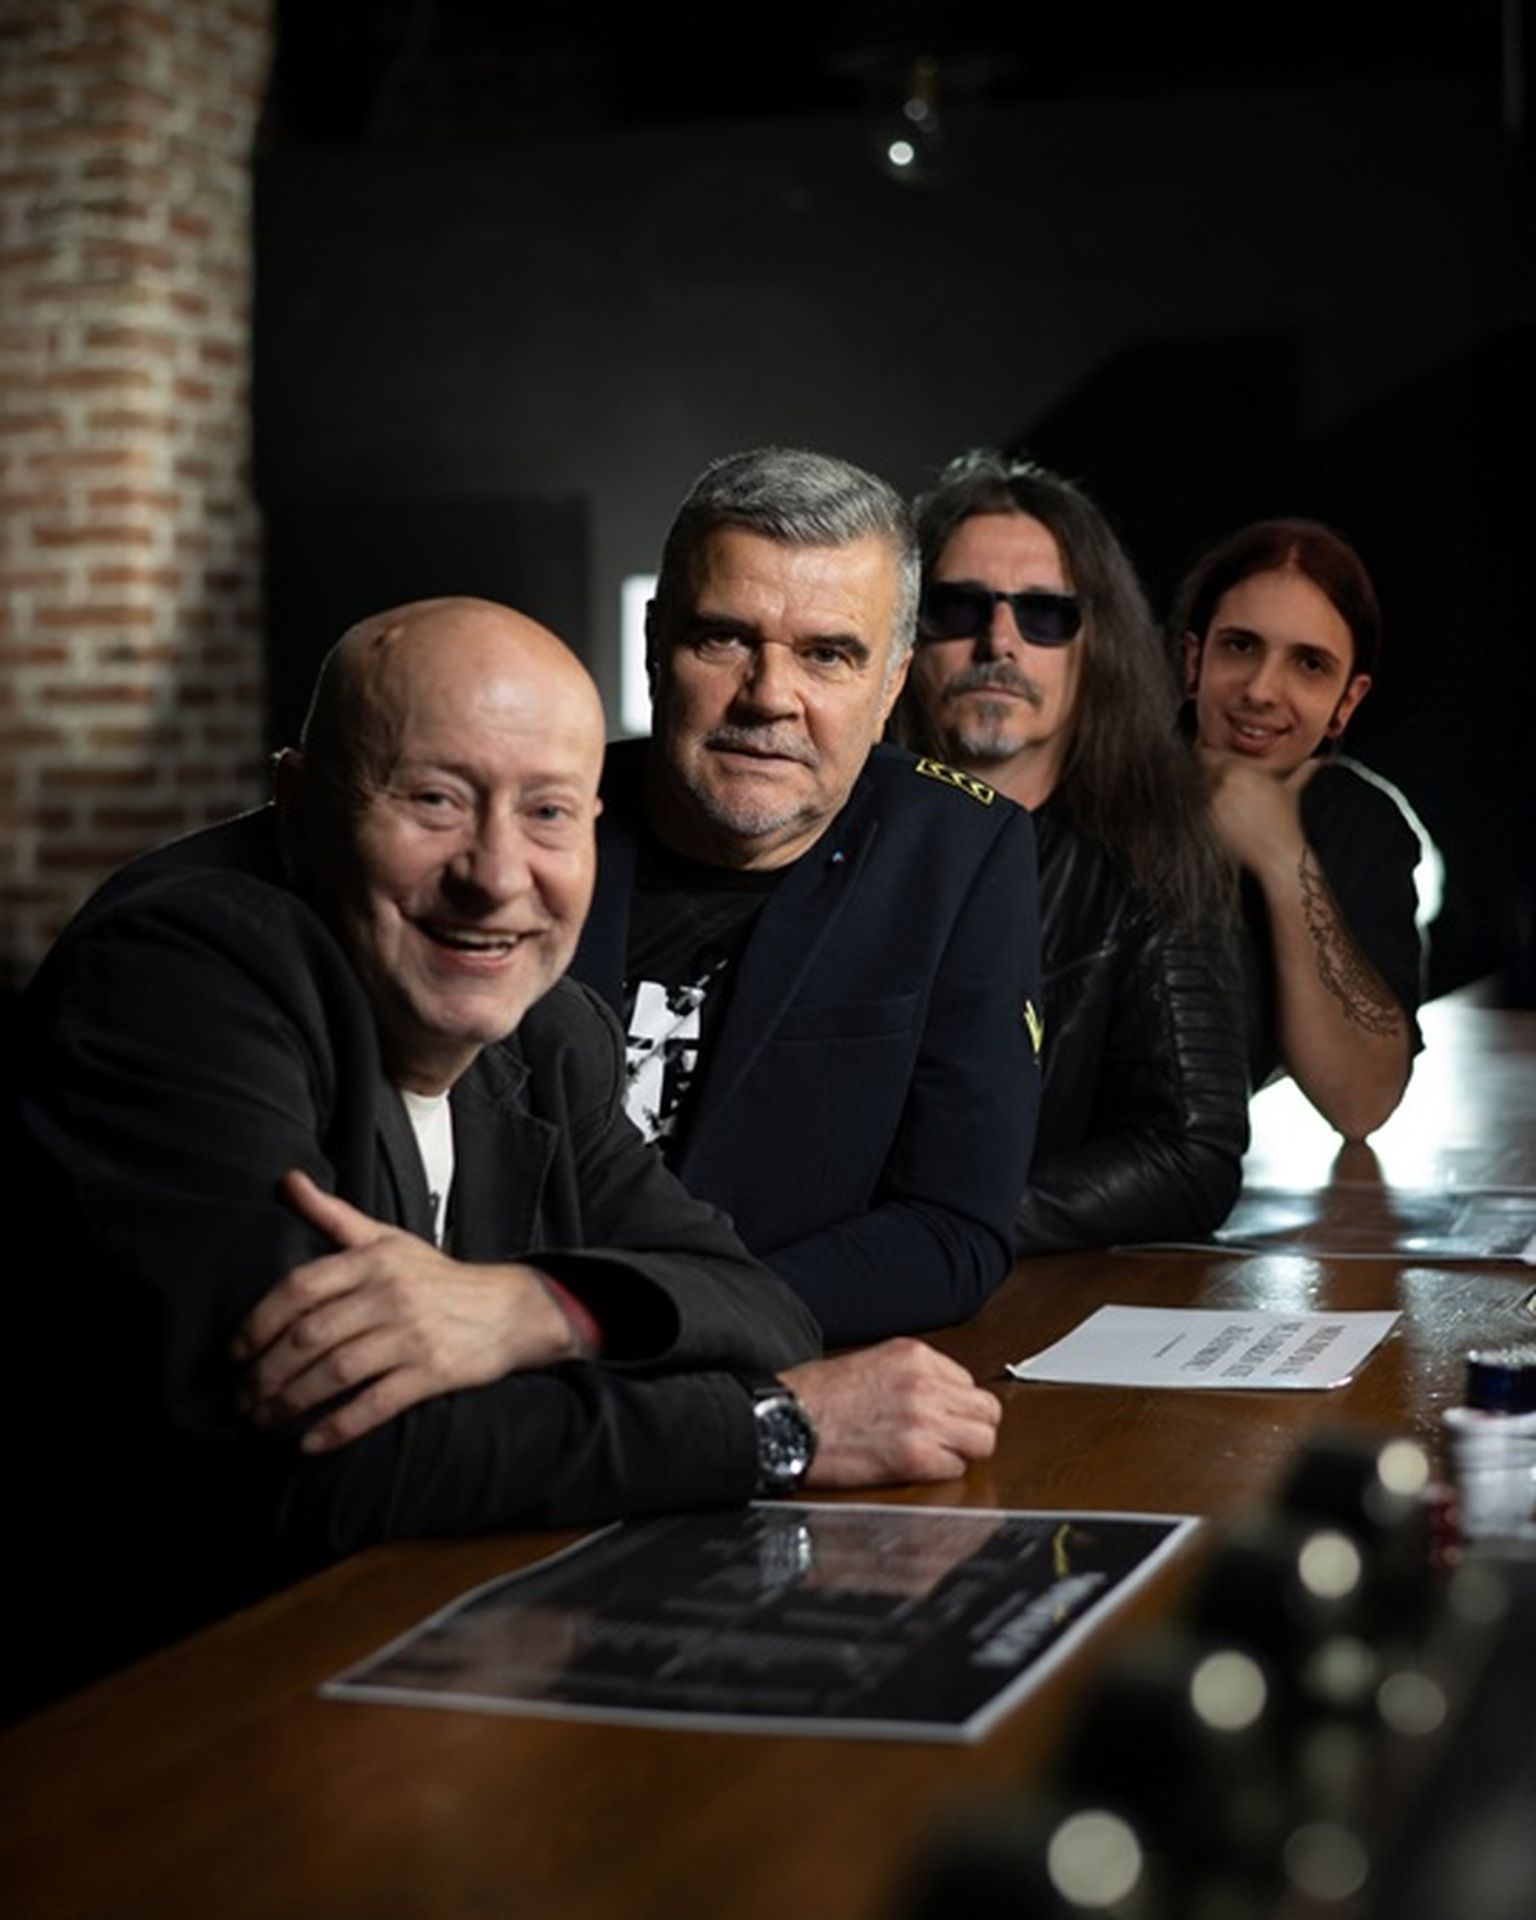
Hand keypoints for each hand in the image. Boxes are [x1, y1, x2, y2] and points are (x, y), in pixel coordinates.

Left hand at [235, 1170, 579, 1451]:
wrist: (510, 1309)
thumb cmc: (439, 1278)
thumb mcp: (387, 1239)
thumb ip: (333, 1215)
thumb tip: (287, 1181)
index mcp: (373, 1260)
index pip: (301, 1287)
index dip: (259, 1322)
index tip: (234, 1352)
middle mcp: (390, 1294)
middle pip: (310, 1335)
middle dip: (265, 1373)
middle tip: (240, 1398)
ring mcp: (412, 1334)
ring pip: (336, 1372)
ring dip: (290, 1402)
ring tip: (265, 1420)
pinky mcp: (432, 1372)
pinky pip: (375, 1404)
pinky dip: (338, 1427)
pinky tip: (310, 1443)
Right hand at [782, 1338, 1000, 1486]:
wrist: (785, 1422)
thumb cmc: (813, 1396)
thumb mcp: (868, 1363)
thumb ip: (910, 1376)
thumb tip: (937, 1397)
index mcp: (914, 1356)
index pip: (968, 1382)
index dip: (956, 1405)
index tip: (941, 1417)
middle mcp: (925, 1383)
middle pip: (987, 1411)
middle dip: (971, 1428)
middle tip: (948, 1440)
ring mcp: (924, 1419)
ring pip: (982, 1441)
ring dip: (962, 1452)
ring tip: (934, 1456)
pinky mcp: (915, 1455)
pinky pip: (956, 1468)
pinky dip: (940, 1472)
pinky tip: (913, 1467)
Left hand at [1199, 747, 1315, 878]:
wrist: (1277, 855)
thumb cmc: (1284, 823)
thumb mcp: (1290, 789)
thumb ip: (1301, 769)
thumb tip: (1315, 761)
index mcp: (1237, 770)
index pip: (1207, 751)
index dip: (1209, 752)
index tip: (1210, 754)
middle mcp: (1219, 785)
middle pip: (1198, 768)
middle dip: (1206, 770)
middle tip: (1218, 778)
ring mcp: (1209, 804)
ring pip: (1196, 786)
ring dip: (1204, 787)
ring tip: (1222, 796)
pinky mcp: (1204, 822)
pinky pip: (1196, 806)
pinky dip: (1203, 805)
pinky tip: (1220, 811)